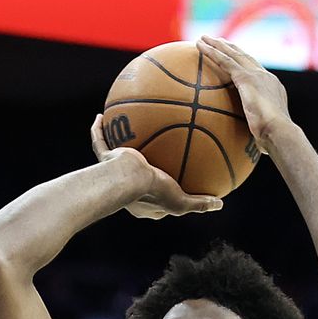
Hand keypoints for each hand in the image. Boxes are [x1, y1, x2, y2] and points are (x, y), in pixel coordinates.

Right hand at [89, 115, 223, 219]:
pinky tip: (101, 115)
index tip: (175, 178)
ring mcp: (114, 172)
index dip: (164, 189)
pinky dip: (99, 129)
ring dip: (117, 142)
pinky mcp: (106, 159)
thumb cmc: (154, 192)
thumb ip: (199, 203)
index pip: (155, 196)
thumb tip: (219, 203)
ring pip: (114, 154)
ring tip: (124, 127)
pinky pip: (100, 141)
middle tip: (153, 151)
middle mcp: (127, 188)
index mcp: (143, 202)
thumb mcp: (182, 201)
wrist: (128, 180)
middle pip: (135, 174)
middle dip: (141, 164)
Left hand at [197, 36, 294, 152]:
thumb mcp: (265, 134)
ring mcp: (256, 75)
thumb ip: (257, 132)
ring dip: (217, 45)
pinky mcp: (246, 78)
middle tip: (219, 42)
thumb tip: (254, 145)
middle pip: (245, 57)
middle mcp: (265, 76)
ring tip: (204, 38)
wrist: (279, 132)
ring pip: (233, 54)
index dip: (244, 63)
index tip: (235, 60)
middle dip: (231, 49)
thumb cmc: (274, 140)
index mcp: (272, 87)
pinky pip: (224, 61)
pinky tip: (198, 46)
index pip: (256, 71)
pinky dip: (211, 52)